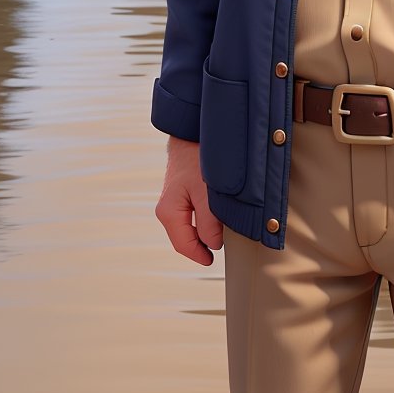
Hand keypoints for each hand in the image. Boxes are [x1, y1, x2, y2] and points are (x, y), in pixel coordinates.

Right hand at [155, 137, 222, 265]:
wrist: (192, 132)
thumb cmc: (197, 160)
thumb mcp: (206, 193)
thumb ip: (209, 222)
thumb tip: (212, 244)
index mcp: (168, 212)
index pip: (184, 245)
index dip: (200, 255)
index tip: (214, 260)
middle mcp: (167, 209)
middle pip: (187, 237)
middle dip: (205, 243)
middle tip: (226, 242)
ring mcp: (174, 202)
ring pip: (191, 226)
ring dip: (207, 230)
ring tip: (225, 227)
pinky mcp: (182, 194)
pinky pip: (194, 214)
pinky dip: (206, 218)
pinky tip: (219, 213)